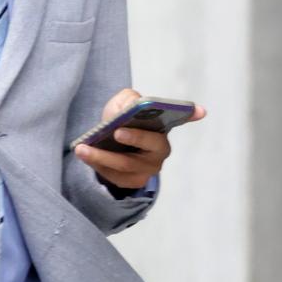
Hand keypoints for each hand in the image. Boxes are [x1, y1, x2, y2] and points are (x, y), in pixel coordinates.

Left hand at [74, 88, 205, 189]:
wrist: (107, 146)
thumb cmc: (120, 122)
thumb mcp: (121, 106)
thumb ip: (127, 100)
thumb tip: (129, 106)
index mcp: (162, 128)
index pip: (181, 119)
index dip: (191, 114)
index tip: (200, 110)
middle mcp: (160, 150)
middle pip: (151, 145)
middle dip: (135, 138)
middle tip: (116, 131)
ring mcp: (148, 169)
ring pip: (126, 164)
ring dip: (102, 156)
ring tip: (82, 148)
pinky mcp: (132, 182)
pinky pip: (114, 175)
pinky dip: (97, 165)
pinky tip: (84, 156)